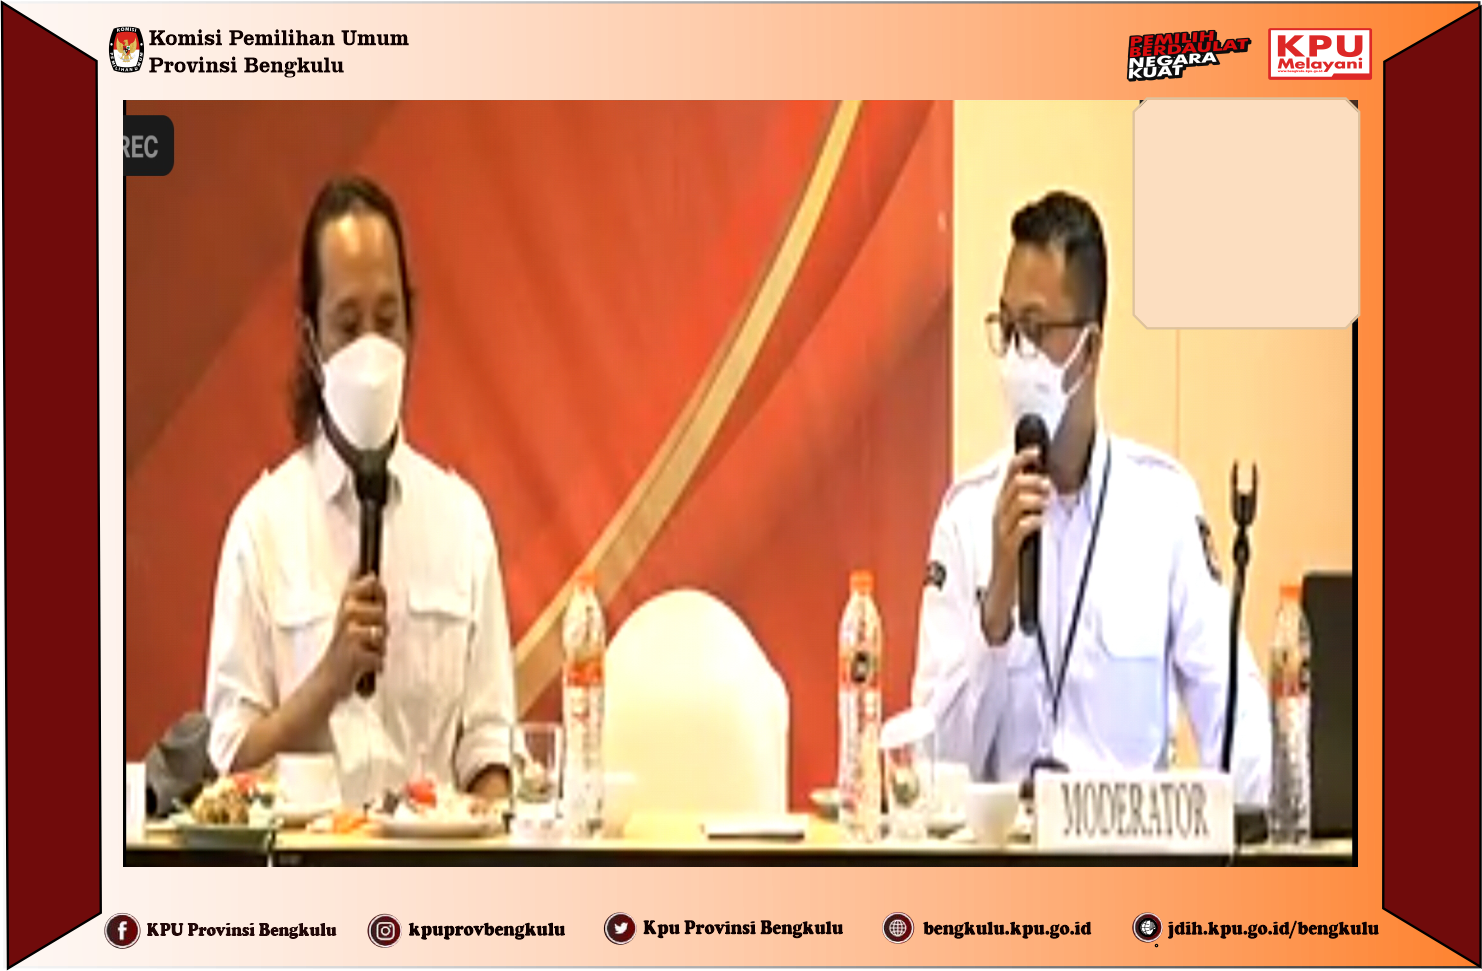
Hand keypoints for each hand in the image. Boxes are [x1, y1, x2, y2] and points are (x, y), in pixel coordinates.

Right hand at [316, 574, 387, 698]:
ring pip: (383, 634)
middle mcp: (346, 615)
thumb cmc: (342, 647)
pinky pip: (380, 657)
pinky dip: (376, 665)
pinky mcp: (355, 654)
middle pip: (383, 612)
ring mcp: (351, 634)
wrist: (327, 679)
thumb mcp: (347, 617)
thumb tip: (366, 569)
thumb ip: (358, 593)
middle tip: (366, 639)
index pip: (370, 583)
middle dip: (381, 629)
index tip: (376, 603)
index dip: (379, 593)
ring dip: (379, 648)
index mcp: (346, 604)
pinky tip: (364, 665)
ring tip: (365, 651)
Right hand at [981, 446, 1050, 644]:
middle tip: (1048, 485)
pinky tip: (1041, 522)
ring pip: (1017, 503)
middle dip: (1033, 480)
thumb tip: (1045, 485)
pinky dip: (1033, 520)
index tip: (1037, 451)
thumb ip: (1027, 505)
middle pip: (1013, 486)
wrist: (1000, 589)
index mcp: (1001, 508)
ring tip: (1047, 503)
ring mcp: (1002, 531)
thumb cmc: (1011, 556)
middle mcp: (999, 516)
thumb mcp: (1017, 525)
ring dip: (1036, 498)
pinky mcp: (1008, 548)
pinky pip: (1021, 528)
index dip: (1021, 460)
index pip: (1008, 476)